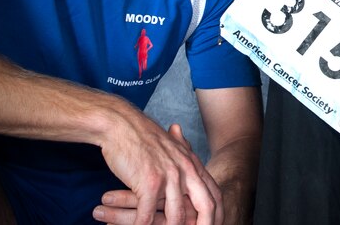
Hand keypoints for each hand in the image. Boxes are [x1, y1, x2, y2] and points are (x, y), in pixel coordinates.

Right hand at [95, 120, 223, 224]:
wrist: (121, 124)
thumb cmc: (141, 138)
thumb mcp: (171, 146)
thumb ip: (184, 156)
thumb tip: (193, 169)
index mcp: (192, 164)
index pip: (214, 193)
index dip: (218, 213)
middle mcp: (185, 170)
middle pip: (206, 206)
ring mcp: (169, 177)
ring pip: (176, 217)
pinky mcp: (149, 183)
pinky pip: (148, 216)